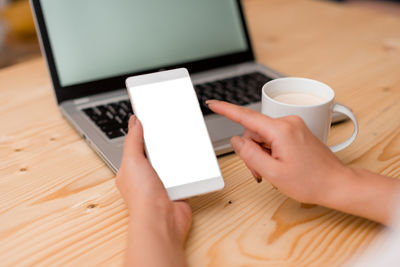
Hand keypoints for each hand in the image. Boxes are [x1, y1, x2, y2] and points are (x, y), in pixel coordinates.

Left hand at [116, 115, 191, 266]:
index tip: (152, 118)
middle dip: (163, 141)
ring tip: (183, 138)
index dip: (143, 132)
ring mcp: (162, 182)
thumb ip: (133, 141)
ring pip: (171, 161)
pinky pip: (184, 172)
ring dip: (176, 154)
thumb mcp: (132, 161)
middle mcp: (146, 176)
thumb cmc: (142, 197)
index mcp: (130, 169)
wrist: (161, 220)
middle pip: (156, 152)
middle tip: (171, 125)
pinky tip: (192, 156)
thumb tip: (135, 122)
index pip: (136, 145)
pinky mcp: (177, 188)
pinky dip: (187, 166)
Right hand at [207, 100, 399, 224]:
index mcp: (280, 130)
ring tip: (272, 171)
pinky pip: (273, 137)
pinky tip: (278, 164)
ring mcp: (293, 126)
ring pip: (262, 136)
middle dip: (252, 151)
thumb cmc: (311, 181)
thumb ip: (250, 155)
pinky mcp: (296, 131)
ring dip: (261, 153)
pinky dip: (270, 150)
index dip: (226, 110)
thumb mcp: (273, 173)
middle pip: (253, 131)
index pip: (246, 116)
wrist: (336, 183)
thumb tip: (237, 140)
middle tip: (260, 172)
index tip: (213, 103)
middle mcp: (287, 122)